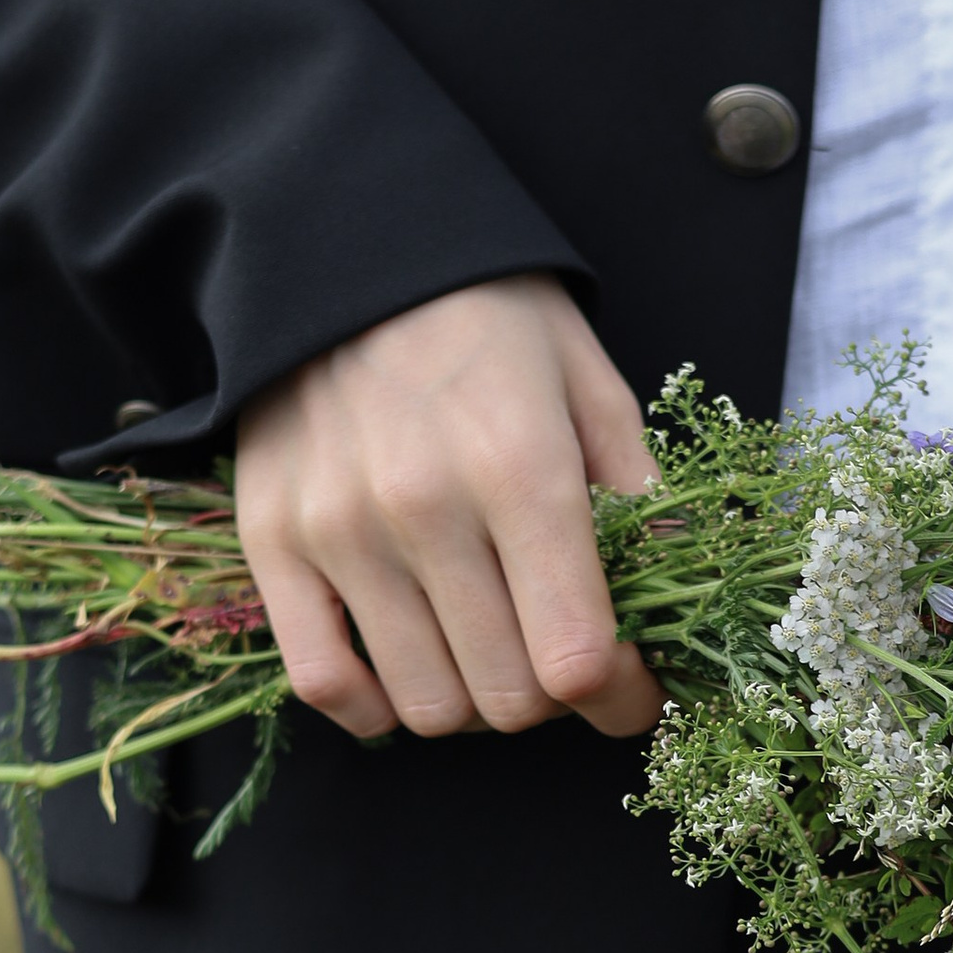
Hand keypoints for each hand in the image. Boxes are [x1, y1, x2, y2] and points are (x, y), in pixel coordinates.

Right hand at [235, 274, 662, 741]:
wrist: (346, 246)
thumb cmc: (488, 317)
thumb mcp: (589, 385)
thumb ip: (640, 501)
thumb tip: (679, 607)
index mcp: (522, 467)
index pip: (579, 658)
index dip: (623, 698)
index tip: (632, 687)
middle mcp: (424, 508)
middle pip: (508, 697)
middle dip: (551, 698)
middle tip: (554, 653)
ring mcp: (339, 531)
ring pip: (428, 706)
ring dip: (472, 700)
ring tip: (485, 648)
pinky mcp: (273, 542)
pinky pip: (323, 684)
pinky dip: (374, 705)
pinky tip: (406, 671)